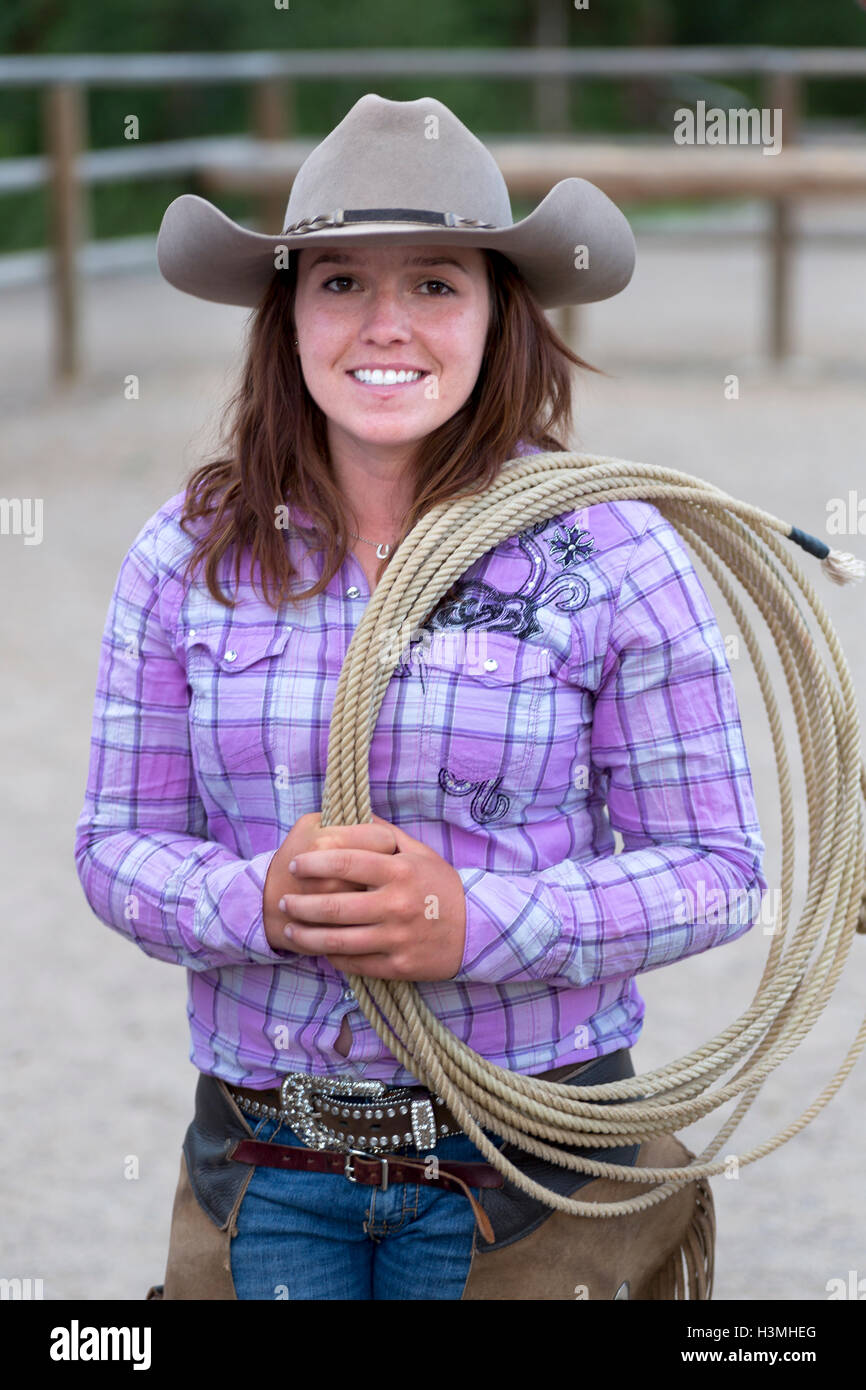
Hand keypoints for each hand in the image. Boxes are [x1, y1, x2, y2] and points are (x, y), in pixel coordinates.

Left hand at [278, 820, 466, 980]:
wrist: (477, 929)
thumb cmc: (441, 886)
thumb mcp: (420, 852)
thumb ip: (385, 835)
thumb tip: (352, 814)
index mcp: (400, 871)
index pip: (346, 862)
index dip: (314, 862)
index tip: (295, 865)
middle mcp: (396, 904)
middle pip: (334, 906)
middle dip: (301, 904)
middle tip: (283, 901)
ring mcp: (397, 938)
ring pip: (338, 941)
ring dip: (307, 936)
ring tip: (290, 929)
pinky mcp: (398, 966)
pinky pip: (354, 963)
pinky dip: (331, 957)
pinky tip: (319, 949)